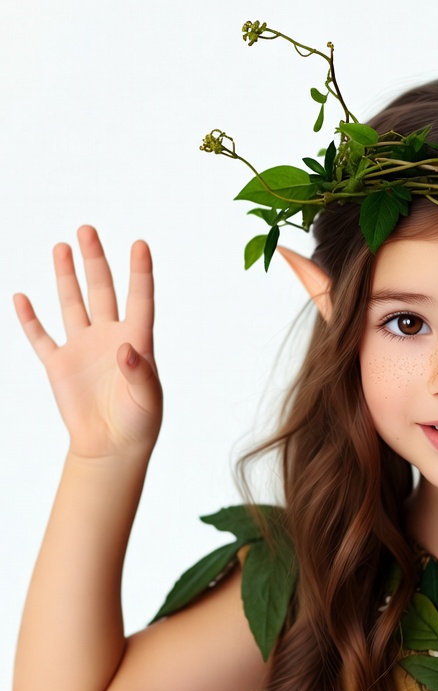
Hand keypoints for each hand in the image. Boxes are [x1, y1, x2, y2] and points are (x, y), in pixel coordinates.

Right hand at [14, 226, 161, 459]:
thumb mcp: (148, 400)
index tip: (140, 244)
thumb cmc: (139, 424)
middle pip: (101, 291)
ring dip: (66, 276)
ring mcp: (82, 349)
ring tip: (62, 246)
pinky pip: (41, 337)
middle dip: (95, 261)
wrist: (112, 447)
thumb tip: (126, 349)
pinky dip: (30, 318)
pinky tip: (21, 297)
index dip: (140, 273)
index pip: (140, 300)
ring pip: (72, 304)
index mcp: (137, 342)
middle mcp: (109, 338)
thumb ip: (141, 374)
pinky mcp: (58, 365)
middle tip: (87, 229)